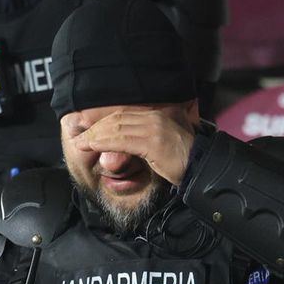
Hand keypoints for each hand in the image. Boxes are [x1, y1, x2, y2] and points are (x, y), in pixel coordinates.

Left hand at [71, 109, 195, 185]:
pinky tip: (93, 145)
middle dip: (94, 127)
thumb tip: (123, 145)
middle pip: (117, 118)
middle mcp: (155, 118)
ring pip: (117, 128)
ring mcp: (155, 128)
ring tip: (81, 142)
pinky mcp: (155, 142)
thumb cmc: (183, 161)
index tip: (86, 128)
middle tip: (78, 135)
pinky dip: (105, 142)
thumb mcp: (161, 145)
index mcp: (157, 115)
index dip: (102, 121)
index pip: (123, 114)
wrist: (204, 168)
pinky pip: (123, 140)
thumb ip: (143, 140)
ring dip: (95, 135)